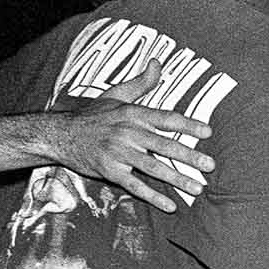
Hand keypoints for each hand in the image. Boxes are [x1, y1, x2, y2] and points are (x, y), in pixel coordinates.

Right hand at [42, 58, 214, 212]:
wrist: (58, 134)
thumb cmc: (93, 116)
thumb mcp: (116, 95)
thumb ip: (141, 83)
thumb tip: (158, 63)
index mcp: (132, 114)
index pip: (165, 118)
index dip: (187, 125)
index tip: (208, 132)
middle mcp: (127, 132)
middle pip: (163, 145)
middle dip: (188, 156)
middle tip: (210, 166)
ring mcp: (117, 152)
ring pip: (152, 167)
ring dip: (176, 179)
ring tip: (197, 189)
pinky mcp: (109, 170)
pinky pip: (134, 185)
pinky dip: (152, 196)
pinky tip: (170, 206)